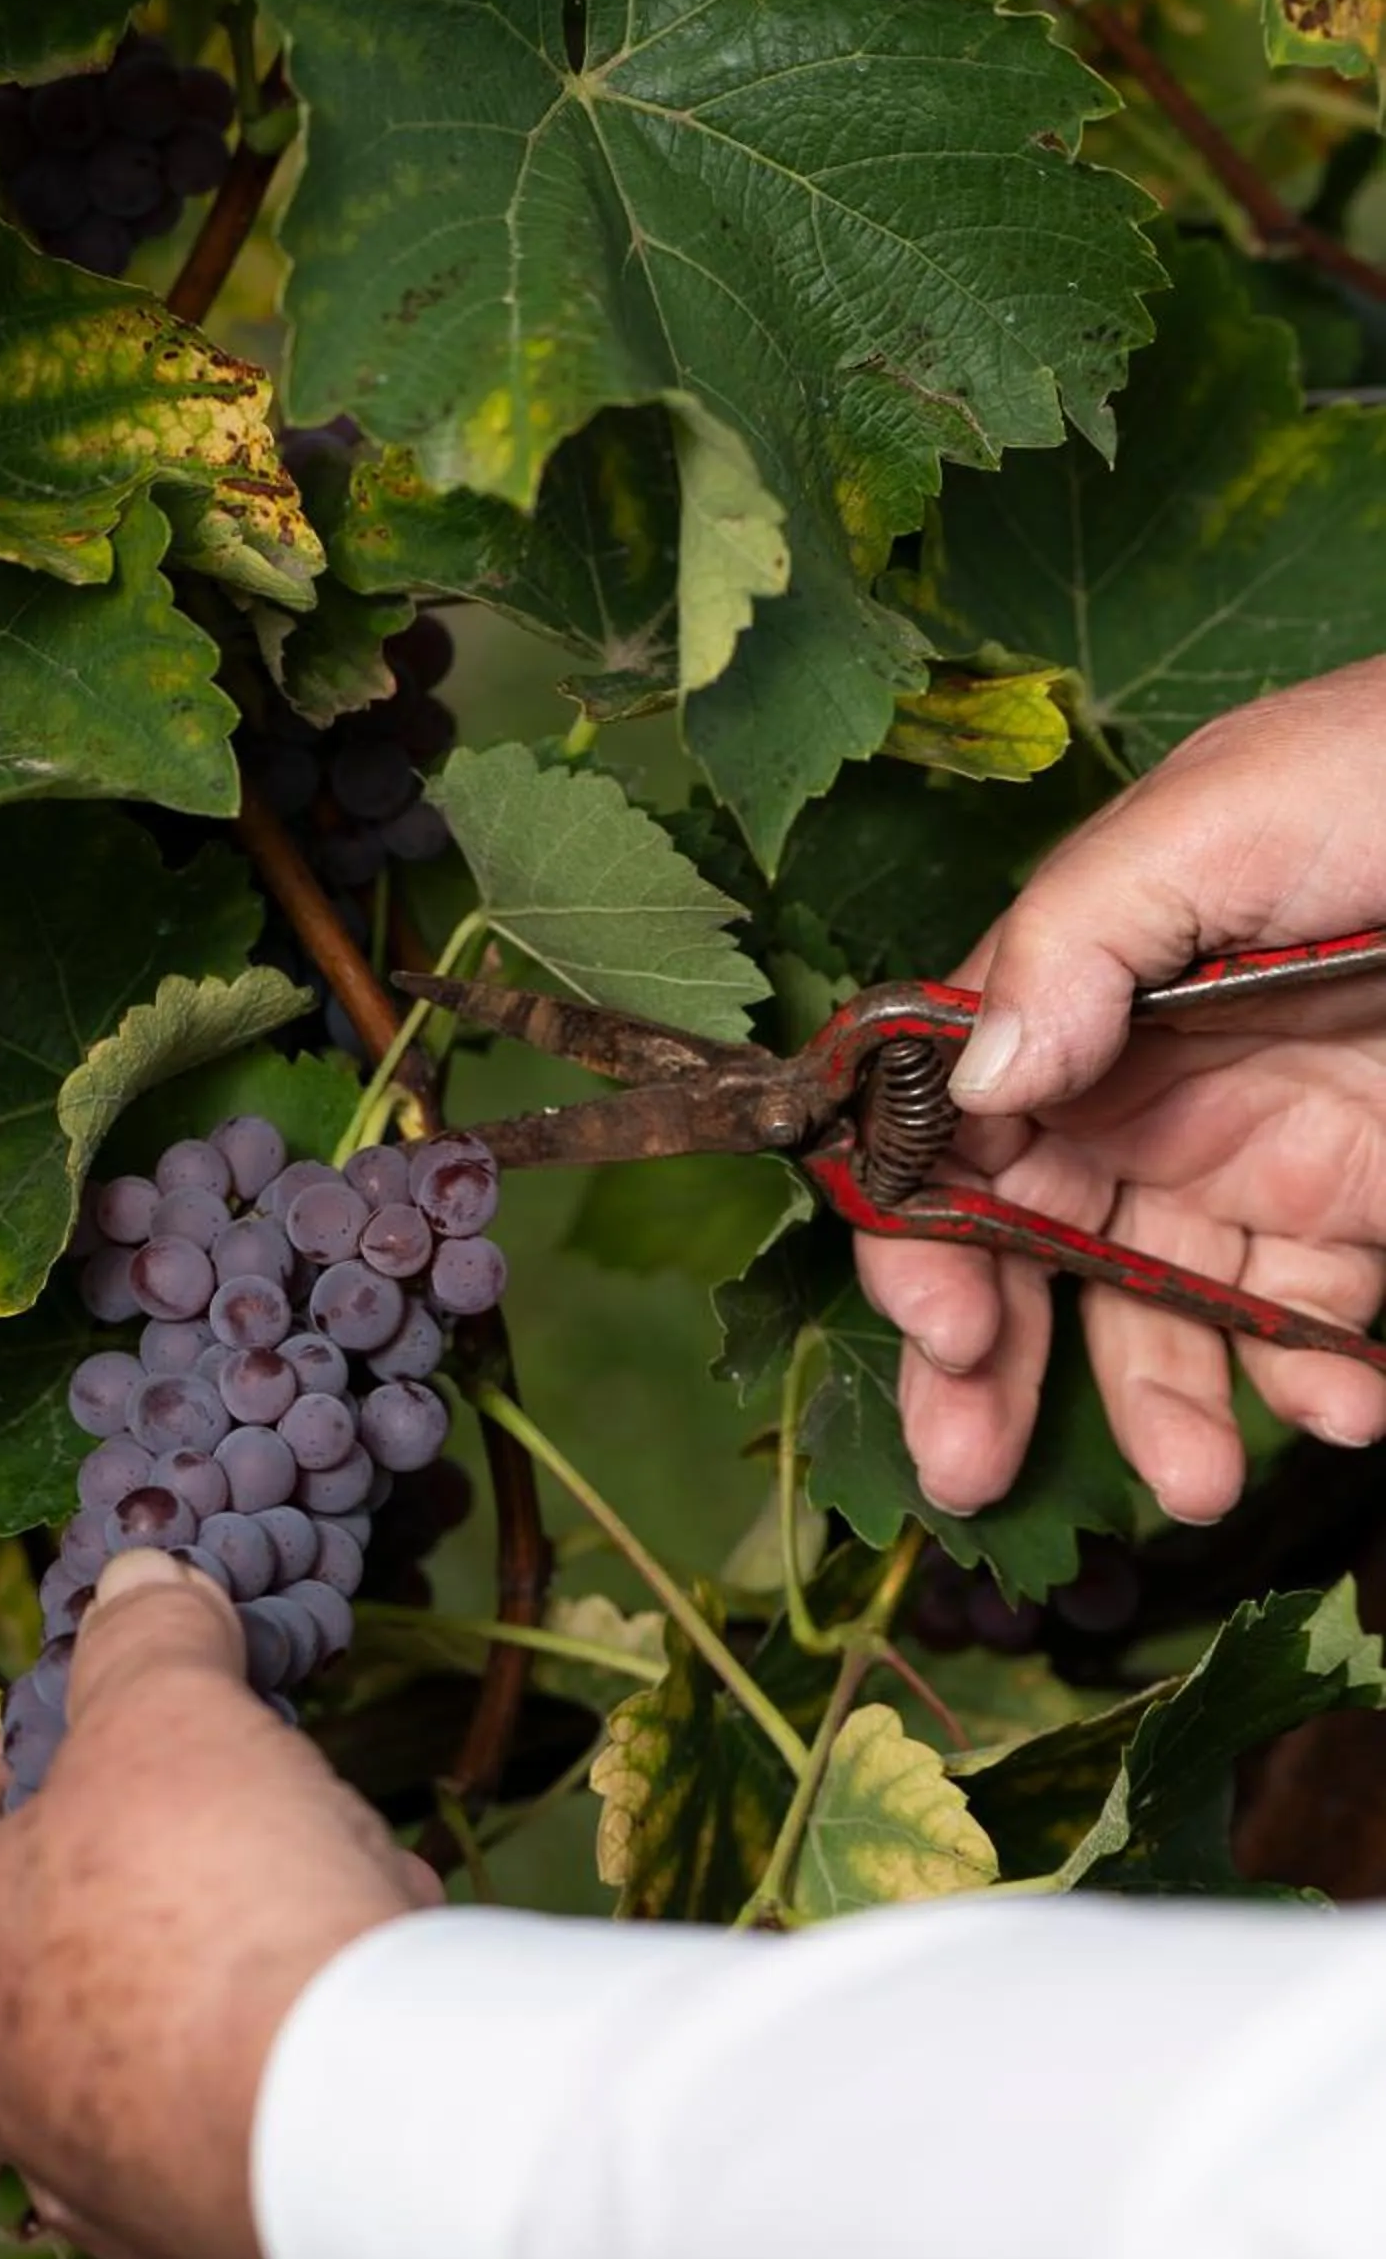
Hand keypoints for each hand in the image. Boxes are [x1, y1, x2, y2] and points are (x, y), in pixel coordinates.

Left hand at [0, 1550, 437, 2258]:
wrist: (346, 2138)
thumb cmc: (208, 1912)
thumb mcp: (171, 1715)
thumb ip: (145, 1638)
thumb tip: (139, 1580)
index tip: (80, 1718)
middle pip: (47, 1912)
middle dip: (155, 1833)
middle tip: (233, 1777)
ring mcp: (92, 2168)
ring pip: (154, 2002)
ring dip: (241, 1923)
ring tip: (331, 1866)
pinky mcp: (203, 2223)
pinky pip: (237, 2086)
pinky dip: (292, 2020)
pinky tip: (362, 1971)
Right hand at [858, 660, 1385, 1524]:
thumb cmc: (1380, 774)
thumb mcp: (1216, 816)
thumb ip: (1078, 937)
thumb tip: (975, 1083)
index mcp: (1074, 994)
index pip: (950, 1133)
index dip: (919, 1236)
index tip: (945, 1327)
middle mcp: (1138, 1090)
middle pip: (1021, 1250)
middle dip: (986, 1369)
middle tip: (969, 1469)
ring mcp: (1246, 1155)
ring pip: (1154, 1315)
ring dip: (1159, 1409)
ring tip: (1197, 1484)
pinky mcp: (1353, 1204)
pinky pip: (1302, 1326)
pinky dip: (1310, 1386)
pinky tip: (1341, 1403)